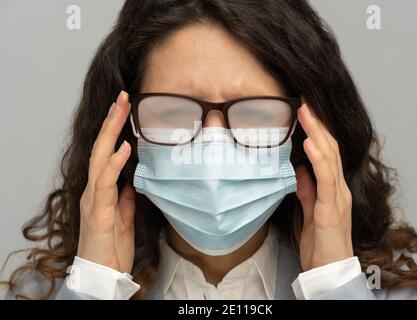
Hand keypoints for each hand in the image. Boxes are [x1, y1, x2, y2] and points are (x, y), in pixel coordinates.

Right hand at [77, 91, 135, 272]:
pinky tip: (124, 147)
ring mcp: (94, 199)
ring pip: (100, 158)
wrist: (102, 274)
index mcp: (102, 190)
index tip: (125, 109)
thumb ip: (126, 198)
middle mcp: (95, 190)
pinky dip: (114, 163)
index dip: (114, 131)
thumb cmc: (111, 248)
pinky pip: (106, 183)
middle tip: (122, 97)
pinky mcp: (99, 212)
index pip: (107, 153)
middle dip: (112, 121)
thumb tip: (133, 182)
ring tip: (121, 109)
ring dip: (111, 132)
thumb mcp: (124, 217)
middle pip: (102, 148)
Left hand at [295, 102, 353, 271]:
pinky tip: (310, 142)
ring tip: (305, 111)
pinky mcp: (332, 208)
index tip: (303, 109)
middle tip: (303, 100)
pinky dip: (318, 158)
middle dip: (316, 123)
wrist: (330, 270)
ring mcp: (337, 196)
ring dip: (317, 132)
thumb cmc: (321, 242)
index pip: (325, 151)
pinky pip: (326, 178)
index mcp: (332, 187)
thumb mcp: (310, 210)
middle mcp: (338, 187)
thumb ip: (306, 189)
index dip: (316, 129)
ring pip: (329, 157)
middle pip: (329, 148)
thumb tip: (298, 169)